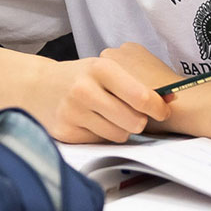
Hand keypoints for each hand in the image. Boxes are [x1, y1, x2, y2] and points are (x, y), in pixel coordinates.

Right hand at [28, 43, 173, 143]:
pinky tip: (93, 122)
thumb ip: (135, 83)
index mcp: (100, 68)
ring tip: (111, 117)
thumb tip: (172, 98)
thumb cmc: (81, 77)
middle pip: (133, 121)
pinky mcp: (66, 131)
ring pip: (119, 135)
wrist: (37, 86)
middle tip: (135, 115)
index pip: (141, 96)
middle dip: (140, 121)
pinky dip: (102, 135)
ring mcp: (73, 112)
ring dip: (121, 130)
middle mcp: (85, 89)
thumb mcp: (105, 68)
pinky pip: (101, 142)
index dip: (158, 108)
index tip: (163, 111)